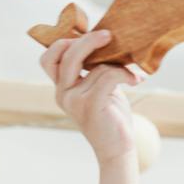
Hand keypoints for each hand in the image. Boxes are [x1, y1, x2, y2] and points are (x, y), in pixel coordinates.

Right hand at [38, 30, 145, 165]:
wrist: (117, 149)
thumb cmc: (111, 118)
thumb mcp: (100, 89)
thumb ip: (95, 70)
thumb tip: (107, 42)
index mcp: (62, 88)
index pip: (48, 59)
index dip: (62, 42)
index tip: (86, 34)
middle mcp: (63, 93)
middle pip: (65, 54)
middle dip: (87, 40)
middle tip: (108, 35)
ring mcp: (74, 100)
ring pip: (94, 66)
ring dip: (117, 64)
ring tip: (133, 71)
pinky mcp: (90, 105)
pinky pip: (107, 76)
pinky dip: (124, 73)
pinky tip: (136, 80)